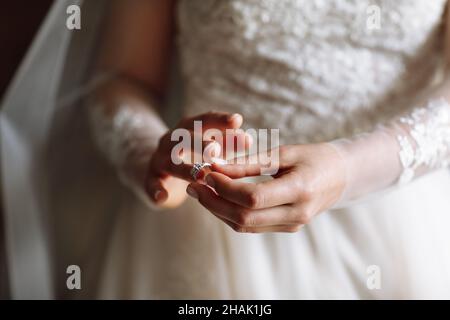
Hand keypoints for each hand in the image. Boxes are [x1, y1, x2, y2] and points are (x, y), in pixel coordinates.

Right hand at [144, 111, 248, 207]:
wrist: (156, 168)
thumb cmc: (191, 155)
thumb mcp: (208, 147)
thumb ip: (226, 143)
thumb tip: (248, 139)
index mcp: (187, 129)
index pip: (204, 120)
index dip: (220, 120)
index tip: (237, 120)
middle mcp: (172, 141)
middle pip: (185, 139)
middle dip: (201, 144)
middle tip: (216, 150)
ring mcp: (160, 160)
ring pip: (171, 163)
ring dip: (185, 169)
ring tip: (199, 176)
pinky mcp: (151, 179)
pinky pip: (152, 184)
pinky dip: (156, 190)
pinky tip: (162, 197)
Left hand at [186, 143, 346, 231]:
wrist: (342, 176)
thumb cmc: (314, 157)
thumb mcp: (283, 153)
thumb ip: (249, 163)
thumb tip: (215, 167)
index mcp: (299, 190)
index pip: (252, 198)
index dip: (224, 187)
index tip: (206, 173)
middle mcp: (296, 214)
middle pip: (243, 218)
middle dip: (213, 202)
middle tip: (194, 184)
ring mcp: (291, 224)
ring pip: (244, 226)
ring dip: (218, 209)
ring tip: (201, 190)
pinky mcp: (286, 227)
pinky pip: (251, 226)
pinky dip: (230, 213)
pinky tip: (219, 198)